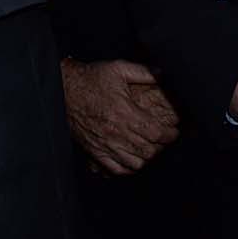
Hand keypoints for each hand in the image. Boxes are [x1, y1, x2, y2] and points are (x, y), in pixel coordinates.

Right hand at [62, 59, 179, 174]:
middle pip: (149, 151)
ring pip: (135, 163)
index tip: (174, 131)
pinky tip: (133, 159)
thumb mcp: (118, 69)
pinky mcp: (95, 151)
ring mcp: (105, 145)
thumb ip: (144, 72)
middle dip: (161, 146)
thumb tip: (164, 75)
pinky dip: (129, 168)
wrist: (63, 90)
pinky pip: (116, 169)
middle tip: (164, 139)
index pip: (156, 133)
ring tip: (150, 148)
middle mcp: (116, 132)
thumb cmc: (91, 79)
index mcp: (124, 113)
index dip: (170, 135)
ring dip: (147, 158)